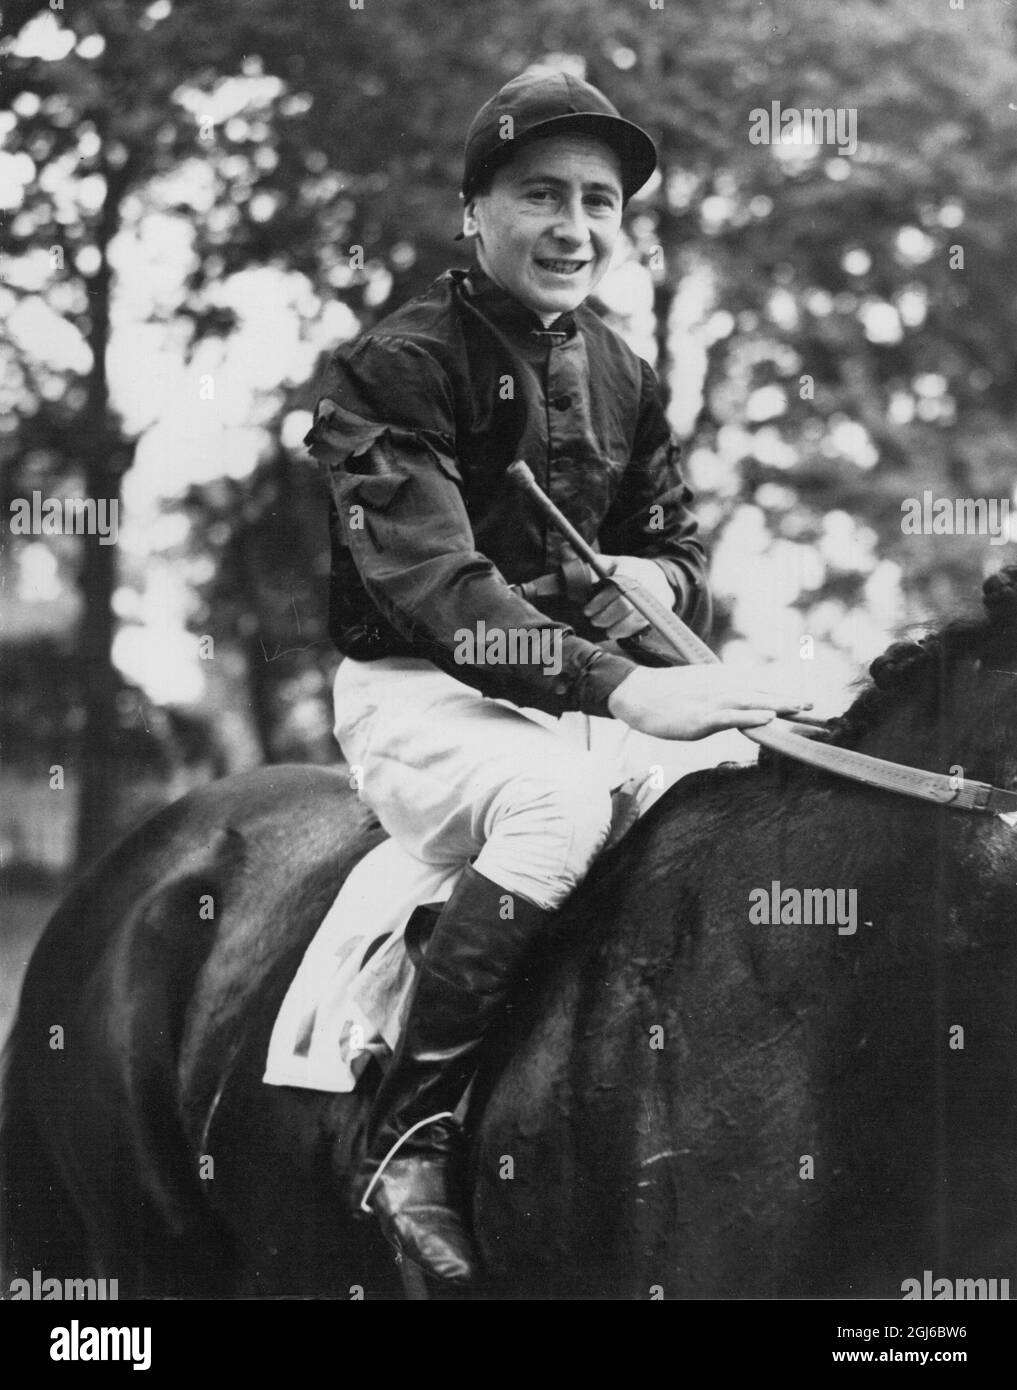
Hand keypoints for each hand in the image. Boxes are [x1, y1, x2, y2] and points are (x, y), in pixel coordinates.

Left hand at [583, 556, 673, 639]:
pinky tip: (615, 632)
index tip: (587, 610)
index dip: (600, 600)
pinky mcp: (660, 611)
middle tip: (594, 620)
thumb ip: (591, 564)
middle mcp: (647, 582)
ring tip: (603, 627)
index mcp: (632, 567)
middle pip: (625, 604)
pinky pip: (644, 625)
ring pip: (636, 618)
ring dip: (616, 627)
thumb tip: (567, 555)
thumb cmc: (626, 571)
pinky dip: (627, 631)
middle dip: (606, 616)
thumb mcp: (611, 563)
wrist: (655, 577)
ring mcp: (656, 597)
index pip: (616, 585)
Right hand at [606, 664, 810, 740]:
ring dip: (780, 706)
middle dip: (793, 704)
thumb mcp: (699, 691)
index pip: (762, 689)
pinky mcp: (701, 716)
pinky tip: (768, 718)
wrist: (637, 693)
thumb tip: (736, 707)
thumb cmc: (666, 695)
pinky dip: (750, 716)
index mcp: (724, 682)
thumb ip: (721, 697)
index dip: (787, 697)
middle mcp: (723, 687)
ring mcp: (712, 701)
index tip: (811, 705)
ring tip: (804, 709)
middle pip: (765, 695)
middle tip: (821, 712)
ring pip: (753, 702)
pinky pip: (730, 716)